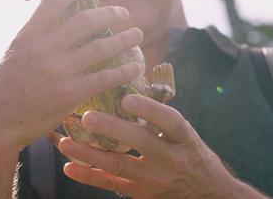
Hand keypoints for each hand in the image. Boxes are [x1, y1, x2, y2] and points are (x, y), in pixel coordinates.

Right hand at [0, 0, 143, 151]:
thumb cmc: (7, 82)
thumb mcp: (17, 49)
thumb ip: (39, 31)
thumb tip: (61, 10)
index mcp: (30, 33)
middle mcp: (45, 48)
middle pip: (87, 20)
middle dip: (111, 14)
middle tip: (123, 13)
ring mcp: (58, 72)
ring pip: (101, 48)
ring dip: (124, 39)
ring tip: (137, 34)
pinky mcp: (69, 95)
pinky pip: (104, 78)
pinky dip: (123, 70)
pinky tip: (135, 66)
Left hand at [57, 94, 267, 198]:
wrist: (207, 194)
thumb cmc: (190, 155)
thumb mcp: (186, 136)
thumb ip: (162, 118)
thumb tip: (129, 85)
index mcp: (185, 139)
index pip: (171, 121)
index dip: (149, 109)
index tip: (127, 98)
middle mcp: (171, 159)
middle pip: (141, 142)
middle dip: (112, 128)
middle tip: (86, 116)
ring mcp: (154, 179)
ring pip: (119, 165)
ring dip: (89, 153)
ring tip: (65, 142)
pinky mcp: (141, 194)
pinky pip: (111, 184)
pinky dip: (88, 176)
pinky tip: (69, 166)